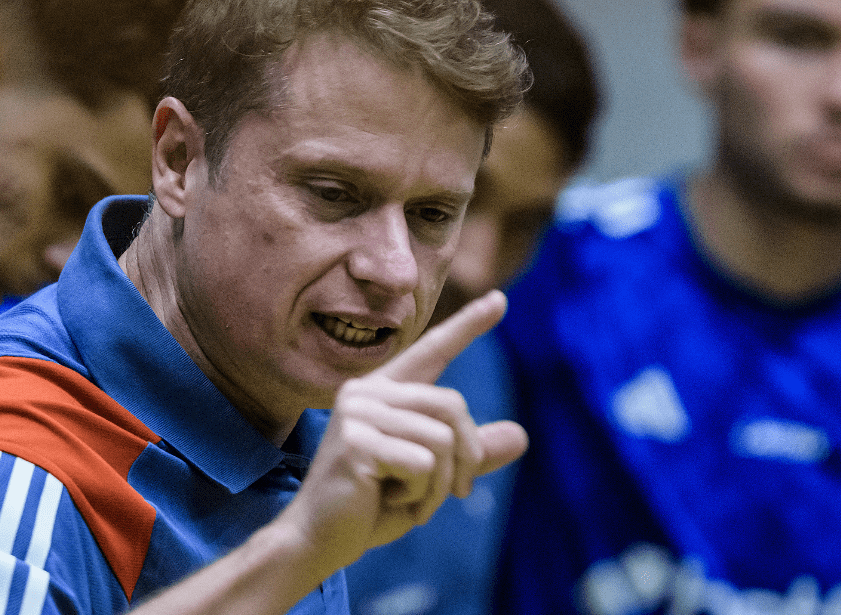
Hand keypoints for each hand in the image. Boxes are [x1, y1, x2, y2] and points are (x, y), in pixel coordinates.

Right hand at [281, 290, 527, 569]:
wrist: (318, 541)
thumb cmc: (369, 507)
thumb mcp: (431, 479)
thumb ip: (470, 455)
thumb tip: (522, 435)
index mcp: (382, 392)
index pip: (432, 351)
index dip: (468, 327)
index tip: (500, 300)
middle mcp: (367, 392)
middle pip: (453, 406)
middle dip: (466, 457)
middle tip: (455, 493)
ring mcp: (358, 414)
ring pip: (442, 439)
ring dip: (440, 486)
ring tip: (409, 501)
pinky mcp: (357, 442)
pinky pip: (424, 464)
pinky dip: (420, 495)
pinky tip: (386, 501)